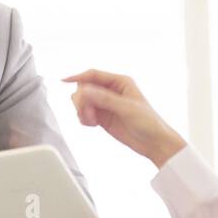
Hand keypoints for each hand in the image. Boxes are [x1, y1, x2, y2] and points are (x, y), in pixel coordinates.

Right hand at [62, 69, 186, 167]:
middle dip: (82, 100)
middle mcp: (111, 91)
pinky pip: (84, 113)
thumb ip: (105, 99)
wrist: (154, 143)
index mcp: (120, 82)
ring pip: (82, 101)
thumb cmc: (149, 123)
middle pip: (84, 88)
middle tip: (88, 113)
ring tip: (92, 121)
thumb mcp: (127, 108)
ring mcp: (105, 104)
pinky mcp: (101, 117)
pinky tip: (93, 125)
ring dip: (82, 111)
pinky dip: (84, 119)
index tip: (63, 81)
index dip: (77, 76)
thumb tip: (84, 90)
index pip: (93, 75)